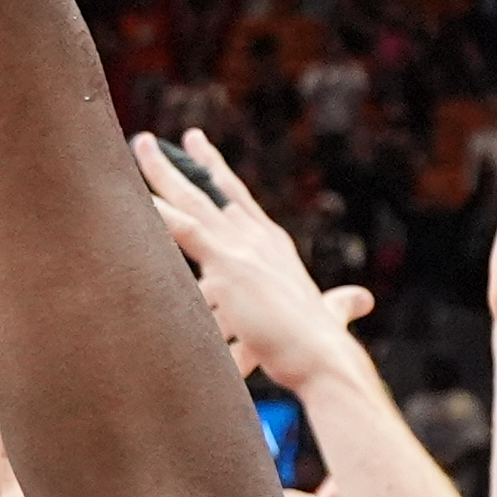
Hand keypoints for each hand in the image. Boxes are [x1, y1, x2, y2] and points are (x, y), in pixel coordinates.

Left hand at [137, 130, 378, 392]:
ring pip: (192, 200)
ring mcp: (241, 246)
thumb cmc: (322, 343)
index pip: (238, 199)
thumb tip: (362, 300)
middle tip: (148, 140)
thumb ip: (340, 304)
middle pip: (211, 190)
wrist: (322, 355)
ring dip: (162, 173)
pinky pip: (183, 229)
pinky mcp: (227, 264)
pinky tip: (134, 196)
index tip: (197, 144)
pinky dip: (159, 212)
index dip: (217, 171)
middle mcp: (257, 237)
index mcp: (274, 245)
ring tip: (137, 146)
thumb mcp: (328, 314)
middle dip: (182, 161)